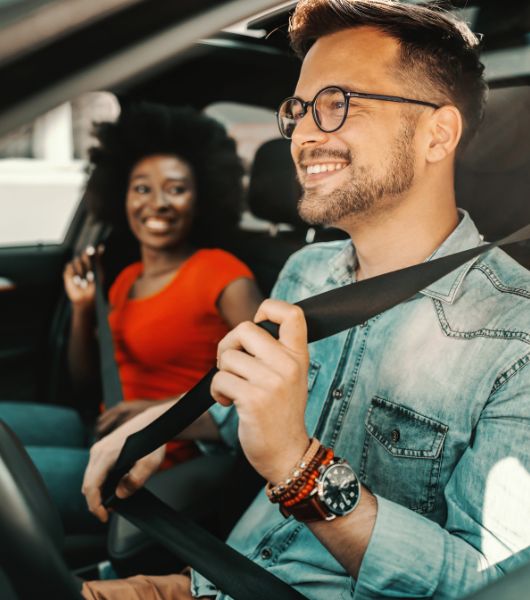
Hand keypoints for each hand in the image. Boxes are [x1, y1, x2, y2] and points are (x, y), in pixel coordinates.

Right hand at [63, 245, 103, 308]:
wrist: (86, 297)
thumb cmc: (95, 285)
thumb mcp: (100, 271)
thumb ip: (99, 259)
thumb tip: (101, 247)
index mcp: (92, 262)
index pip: (90, 252)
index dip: (90, 251)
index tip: (92, 250)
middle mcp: (83, 263)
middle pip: (83, 255)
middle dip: (87, 263)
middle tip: (91, 273)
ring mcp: (75, 267)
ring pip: (77, 261)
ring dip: (82, 271)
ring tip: (85, 281)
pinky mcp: (68, 272)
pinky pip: (69, 266)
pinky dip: (74, 273)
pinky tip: (77, 281)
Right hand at [83, 403, 169, 522]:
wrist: (152, 422)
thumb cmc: (151, 440)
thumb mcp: (150, 463)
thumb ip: (135, 480)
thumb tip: (120, 494)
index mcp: (106, 455)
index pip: (91, 486)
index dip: (94, 506)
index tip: (104, 517)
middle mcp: (98, 451)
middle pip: (87, 484)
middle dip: (95, 502)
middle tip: (108, 512)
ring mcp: (98, 449)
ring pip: (90, 478)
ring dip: (97, 492)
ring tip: (111, 502)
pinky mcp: (102, 449)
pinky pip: (95, 471)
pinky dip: (99, 483)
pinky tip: (111, 488)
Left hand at [211, 299, 310, 483]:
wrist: (287, 454)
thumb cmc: (281, 413)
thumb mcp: (290, 377)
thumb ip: (274, 352)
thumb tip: (245, 330)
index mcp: (298, 356)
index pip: (292, 314)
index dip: (269, 308)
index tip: (258, 324)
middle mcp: (288, 366)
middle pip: (245, 329)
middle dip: (228, 345)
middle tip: (231, 364)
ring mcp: (271, 382)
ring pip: (228, 357)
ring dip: (222, 374)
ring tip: (233, 390)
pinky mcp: (253, 399)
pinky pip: (220, 379)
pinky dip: (217, 391)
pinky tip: (228, 402)